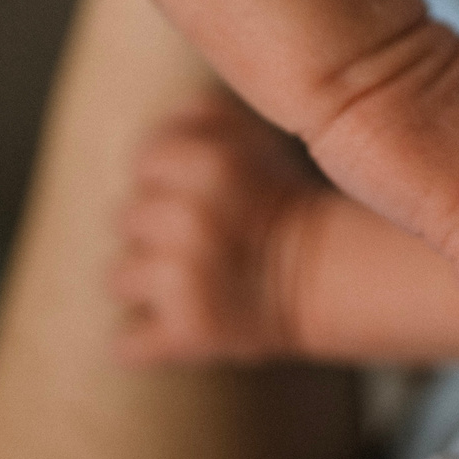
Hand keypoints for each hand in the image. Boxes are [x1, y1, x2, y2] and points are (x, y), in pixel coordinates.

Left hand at [111, 91, 324, 365]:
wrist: (339, 274)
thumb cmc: (286, 201)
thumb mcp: (256, 138)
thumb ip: (204, 114)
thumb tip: (164, 116)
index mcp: (210, 161)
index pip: (146, 160)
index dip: (169, 177)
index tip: (202, 192)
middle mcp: (191, 216)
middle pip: (127, 218)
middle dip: (158, 229)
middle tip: (206, 238)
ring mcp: (185, 277)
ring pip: (118, 277)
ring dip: (149, 283)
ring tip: (195, 280)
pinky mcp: (188, 332)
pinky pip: (125, 343)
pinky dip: (147, 341)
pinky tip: (182, 324)